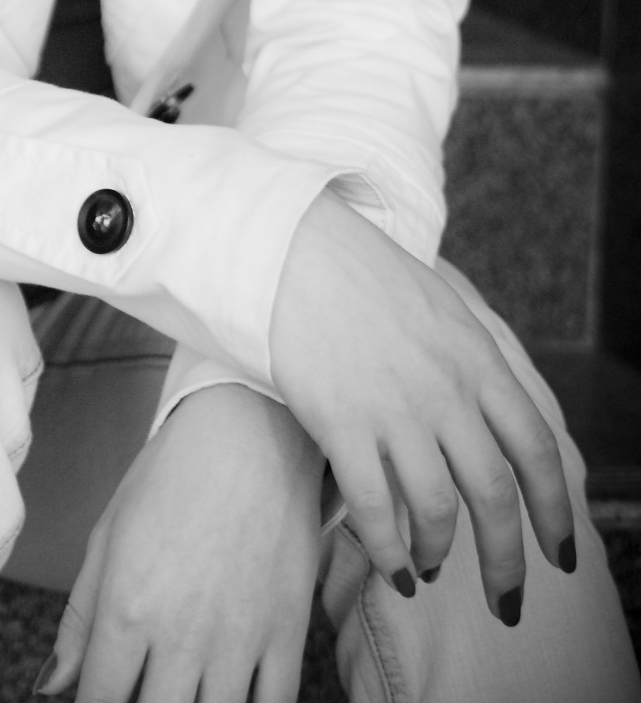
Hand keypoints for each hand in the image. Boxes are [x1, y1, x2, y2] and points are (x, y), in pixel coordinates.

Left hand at [35, 383, 324, 702]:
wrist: (252, 430)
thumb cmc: (172, 474)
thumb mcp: (110, 534)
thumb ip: (80, 618)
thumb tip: (52, 686)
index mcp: (126, 608)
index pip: (99, 701)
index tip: (99, 697)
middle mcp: (181, 635)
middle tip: (142, 686)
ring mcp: (239, 640)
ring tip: (181, 686)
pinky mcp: (288, 634)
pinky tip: (230, 696)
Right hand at [269, 191, 574, 619]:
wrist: (289, 246)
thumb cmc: (361, 275)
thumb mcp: (441, 309)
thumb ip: (473, 365)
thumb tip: (496, 424)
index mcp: (476, 358)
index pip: (536, 448)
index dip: (556, 510)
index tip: (560, 555)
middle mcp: (444, 388)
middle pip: (494, 494)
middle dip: (507, 561)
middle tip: (507, 602)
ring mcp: (392, 406)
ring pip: (436, 509)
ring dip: (437, 552)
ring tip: (428, 567)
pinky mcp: (340, 420)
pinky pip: (374, 508)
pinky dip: (387, 550)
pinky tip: (390, 569)